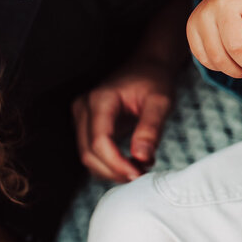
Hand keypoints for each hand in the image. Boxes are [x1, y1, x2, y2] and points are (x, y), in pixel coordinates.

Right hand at [73, 59, 174, 182]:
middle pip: (89, 153)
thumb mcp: (160, 101)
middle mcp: (84, 107)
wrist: (147, 66)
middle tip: (142, 174)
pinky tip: (129, 163)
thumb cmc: (154, 80)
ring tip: (138, 168)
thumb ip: (151, 128)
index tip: (139, 174)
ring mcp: (81, 116)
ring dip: (111, 170)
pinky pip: (91, 152)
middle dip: (115, 171)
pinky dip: (109, 163)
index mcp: (100, 99)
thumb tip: (142, 158)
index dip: (117, 164)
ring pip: (88, 157)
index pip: (99, 141)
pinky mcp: (85, 124)